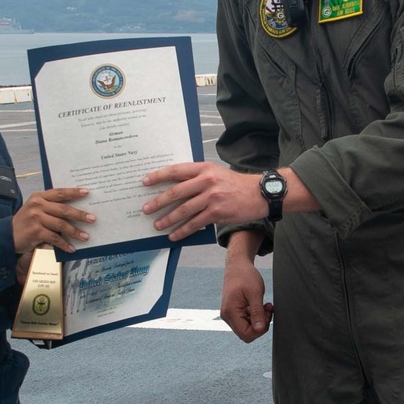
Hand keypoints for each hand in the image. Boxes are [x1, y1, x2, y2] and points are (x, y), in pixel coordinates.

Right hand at [12, 187, 94, 255]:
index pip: (59, 192)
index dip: (73, 192)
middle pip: (63, 209)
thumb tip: (73, 212)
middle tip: (92, 219)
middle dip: (79, 214)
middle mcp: (37, 205)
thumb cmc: (26, 222)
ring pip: (61, 225)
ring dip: (75, 232)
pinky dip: (64, 244)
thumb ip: (50, 207)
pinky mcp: (35, 232)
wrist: (7, 235)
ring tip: (86, 237)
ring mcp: (36, 218)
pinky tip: (72, 248)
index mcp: (39, 197)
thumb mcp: (35, 209)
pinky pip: (54, 238)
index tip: (87, 192)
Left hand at [141, 163, 264, 240]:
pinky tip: (173, 235)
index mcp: (204, 168)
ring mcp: (212, 197)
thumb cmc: (235, 184)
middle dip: (158, 202)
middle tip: (145, 209)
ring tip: (157, 225)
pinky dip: (182, 230)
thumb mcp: (216, 173)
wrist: (258, 194)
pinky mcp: (217, 213)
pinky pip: (195, 223)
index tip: (145, 181)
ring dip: (167, 219)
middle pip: (176, 192)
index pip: (176, 171)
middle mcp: (206, 181)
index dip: (159, 176)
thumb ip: (198, 177)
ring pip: (183, 210)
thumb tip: (175, 187)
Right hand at [221, 251, 272, 342]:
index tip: (267, 315)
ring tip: (266, 305)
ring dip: (259, 319)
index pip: (245, 335)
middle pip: (246, 333)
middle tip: (268, 309)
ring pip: (247, 327)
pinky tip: (260, 305)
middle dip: (260, 324)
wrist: (237, 265)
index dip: (259, 330)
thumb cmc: (245, 276)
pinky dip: (255, 315)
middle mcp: (227, 316)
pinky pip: (246, 320)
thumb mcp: (255, 293)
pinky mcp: (234, 311)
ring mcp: (230, 314)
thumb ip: (257, 313)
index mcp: (230, 312)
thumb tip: (260, 330)